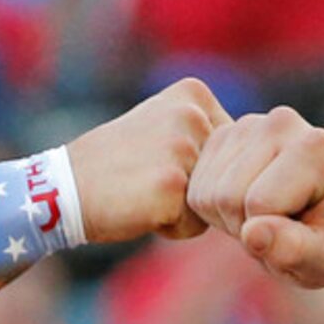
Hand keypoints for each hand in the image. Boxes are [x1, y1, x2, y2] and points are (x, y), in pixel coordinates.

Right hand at [67, 77, 230, 243]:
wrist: (62, 188)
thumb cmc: (116, 167)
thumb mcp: (164, 127)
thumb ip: (208, 135)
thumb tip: (262, 162)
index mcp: (194, 93)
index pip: (236, 151)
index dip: (201, 170)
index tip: (158, 159)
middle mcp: (193, 114)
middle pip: (229, 177)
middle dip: (195, 192)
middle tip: (147, 178)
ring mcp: (183, 148)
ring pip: (214, 203)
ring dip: (184, 211)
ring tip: (144, 192)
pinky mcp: (173, 185)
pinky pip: (195, 226)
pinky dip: (171, 229)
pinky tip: (140, 208)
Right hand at [184, 106, 323, 287]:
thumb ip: (294, 249)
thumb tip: (252, 234)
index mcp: (315, 146)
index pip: (259, 203)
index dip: (267, 235)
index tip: (296, 232)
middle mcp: (280, 122)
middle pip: (226, 196)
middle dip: (244, 226)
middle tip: (276, 227)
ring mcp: (246, 123)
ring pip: (205, 193)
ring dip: (227, 218)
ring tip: (263, 215)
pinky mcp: (221, 134)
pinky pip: (192, 188)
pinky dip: (212, 208)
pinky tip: (243, 203)